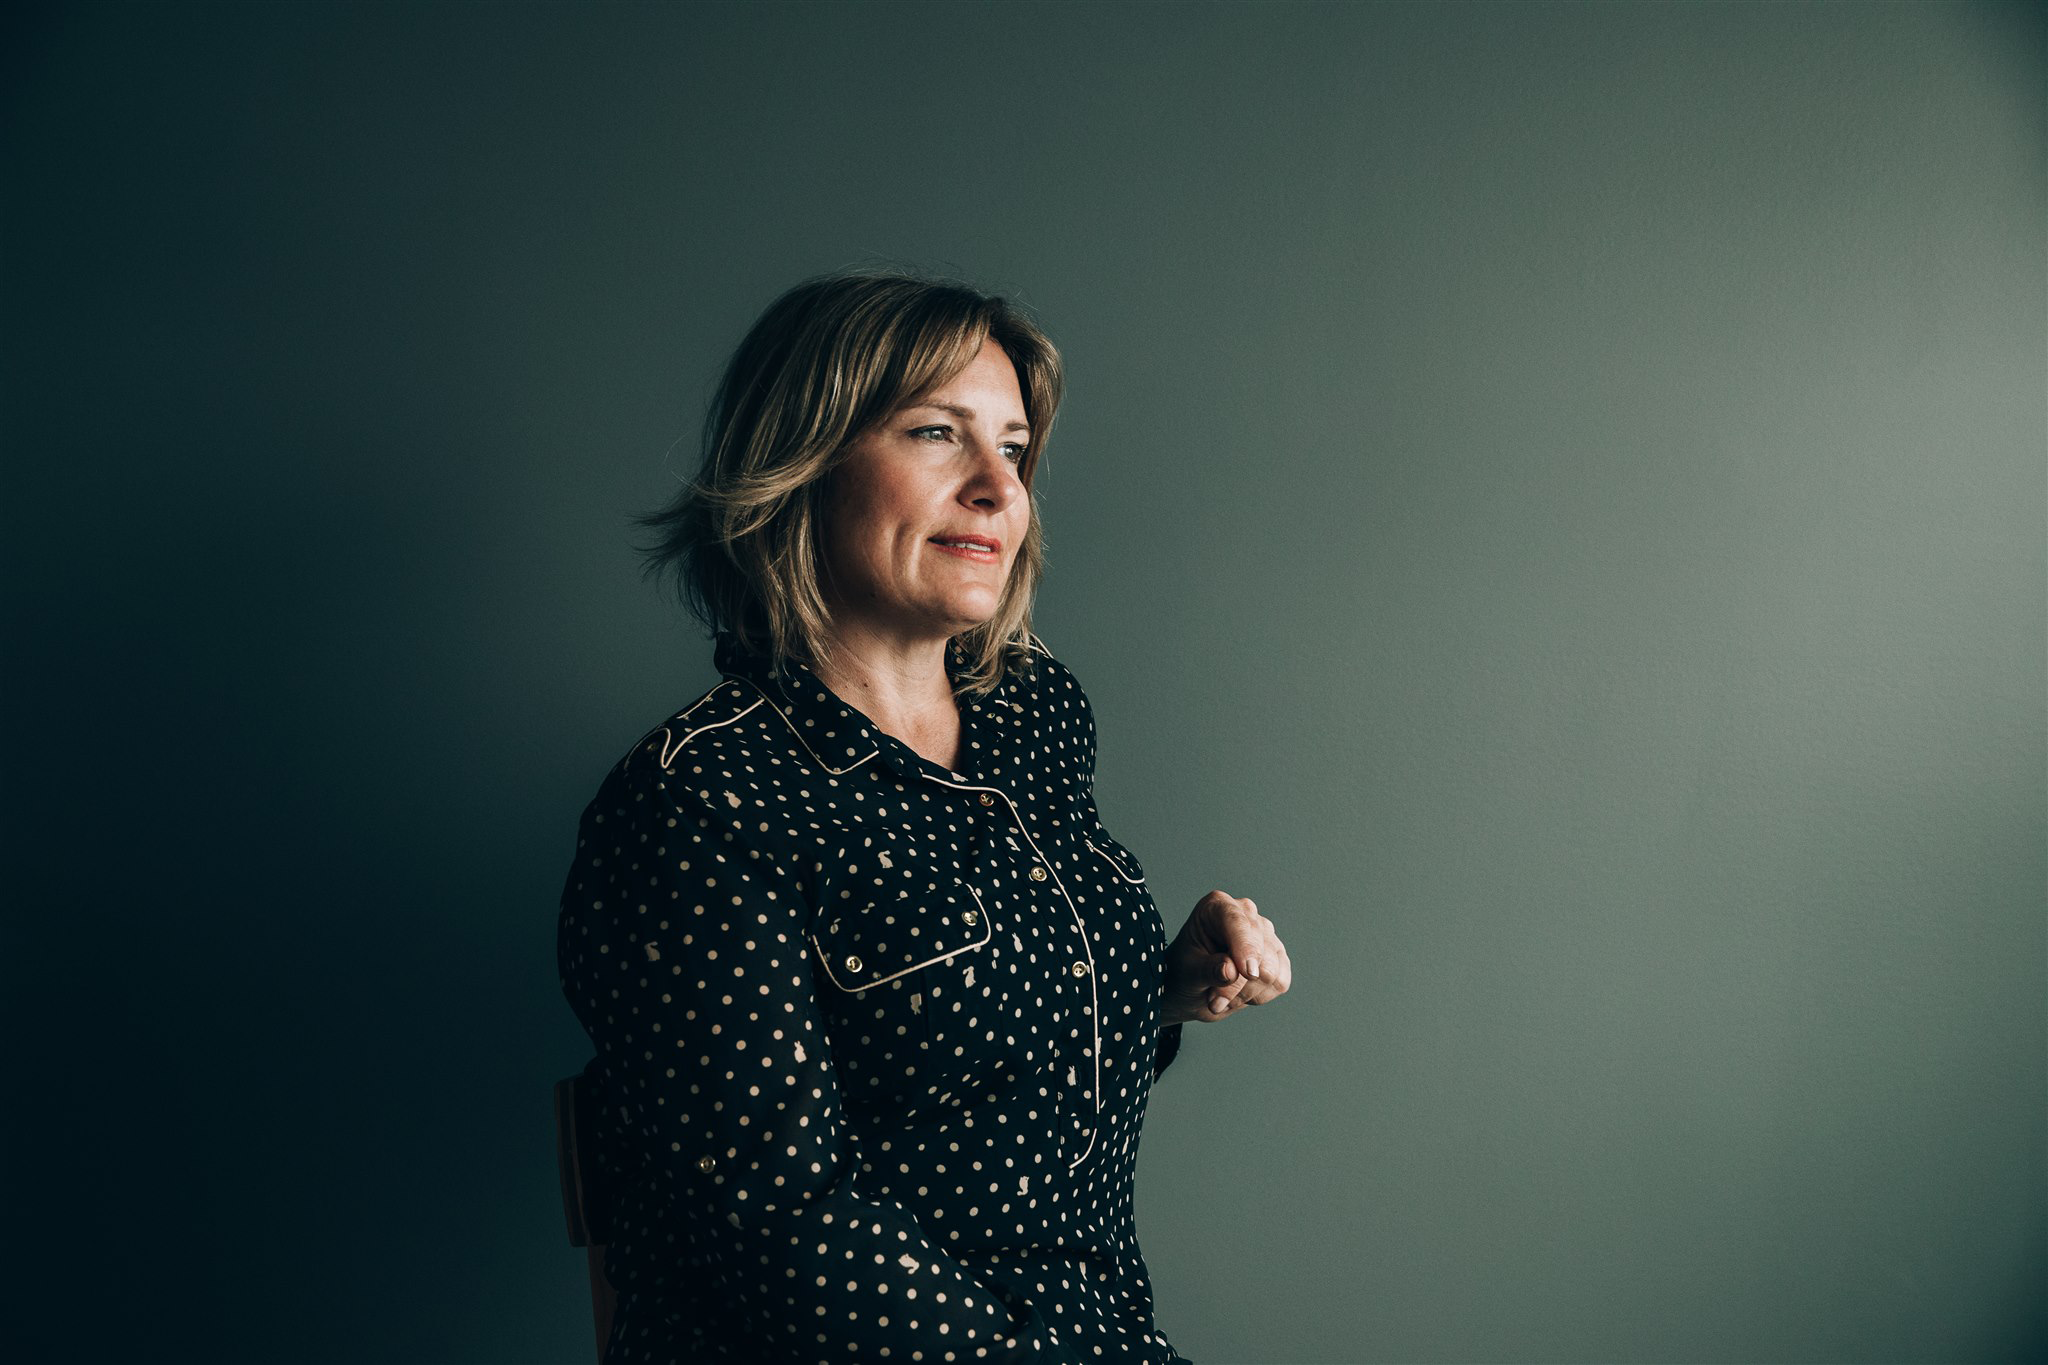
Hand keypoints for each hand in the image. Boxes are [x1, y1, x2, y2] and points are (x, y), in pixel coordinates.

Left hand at [1161, 890, 1291, 1024]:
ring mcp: (1266, 934)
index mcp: (1217, 906)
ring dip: (1245, 993)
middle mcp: (1246, 913)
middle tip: (1214, 1001)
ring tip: (1223, 994)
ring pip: (1271, 972)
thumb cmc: (1185, 972)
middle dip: (1237, 985)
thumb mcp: (1188, 973)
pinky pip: (1280, 983)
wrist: (1193, 988)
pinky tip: (1240, 993)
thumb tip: (1232, 971)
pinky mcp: (1278, 956)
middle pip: (1259, 952)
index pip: (1237, 922)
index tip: (1248, 973)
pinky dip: (1259, 996)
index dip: (1245, 947)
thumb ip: (1209, 970)